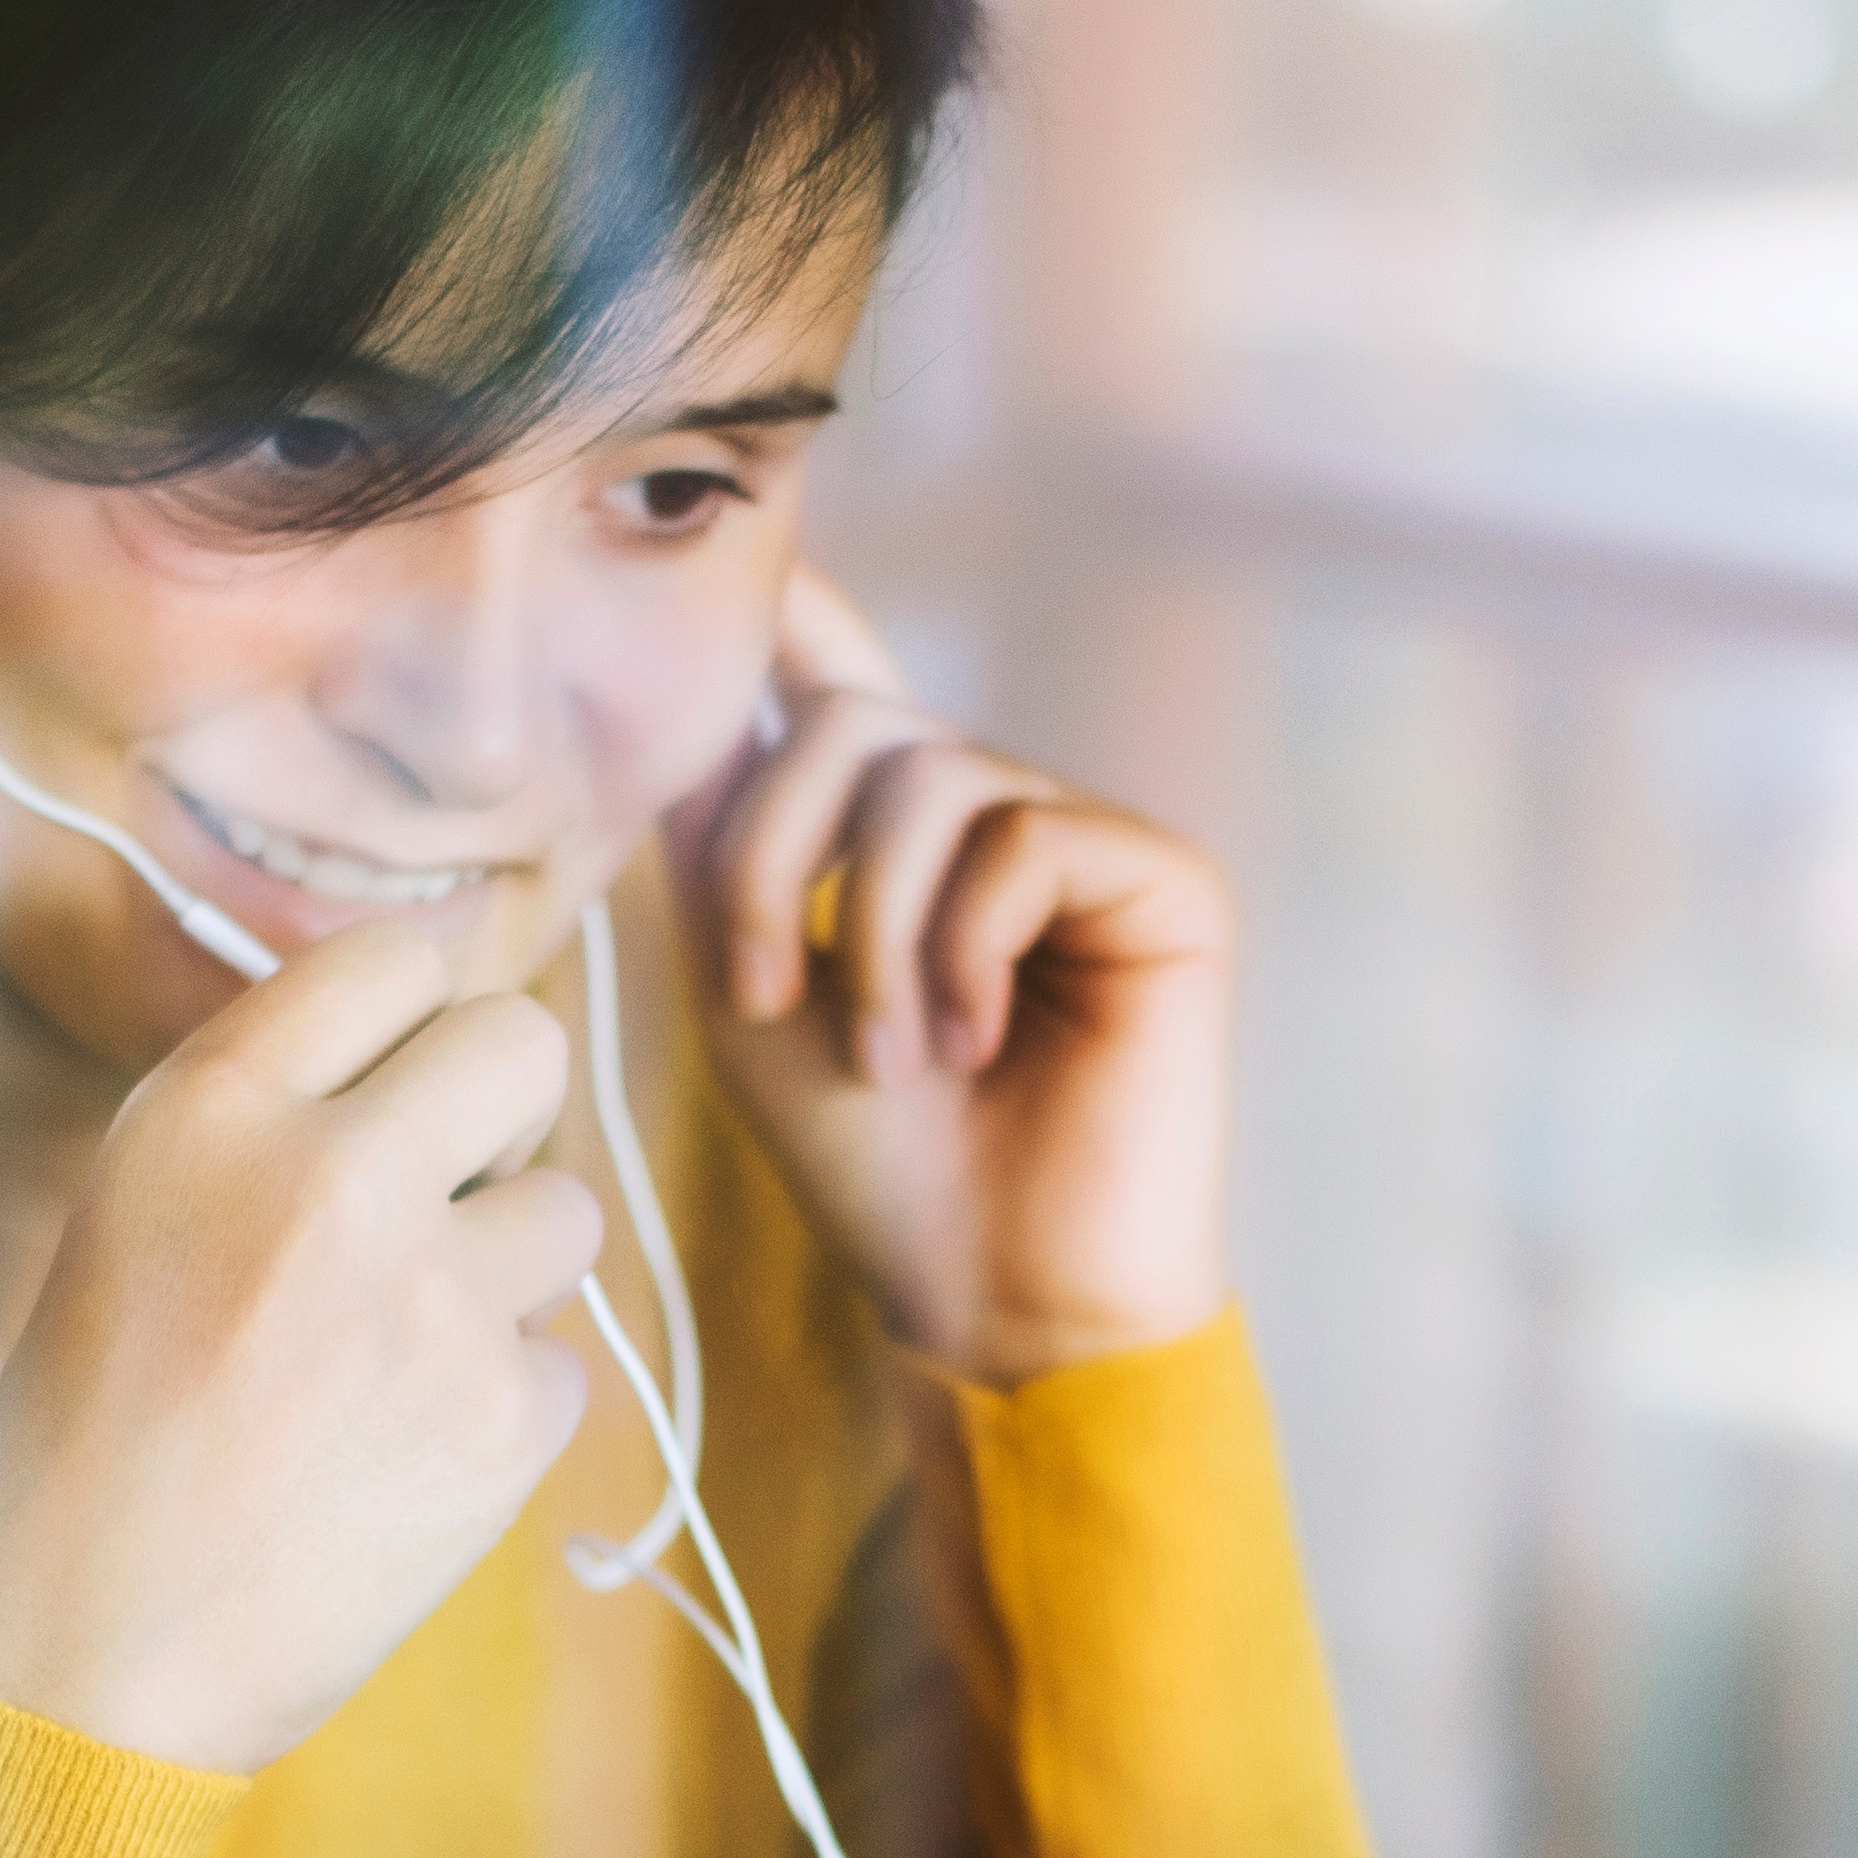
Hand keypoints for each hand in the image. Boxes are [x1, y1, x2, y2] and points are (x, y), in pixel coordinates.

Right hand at [0, 919, 602, 1772]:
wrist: (77, 1649)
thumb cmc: (94, 1434)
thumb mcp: (139, 1210)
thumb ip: (275, 1114)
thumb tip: (440, 1046)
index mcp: (211, 1107)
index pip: (395, 958)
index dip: (413, 1026)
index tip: (398, 1089)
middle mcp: (326, 1177)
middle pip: (521, 1044)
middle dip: (501, 1118)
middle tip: (438, 1205)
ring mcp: (427, 1300)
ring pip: (568, 1212)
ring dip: (507, 1274)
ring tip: (392, 1359)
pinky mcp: (497, 1420)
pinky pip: (561, 1363)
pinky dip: (498, 1412)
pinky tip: (392, 1462)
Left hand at [677, 568, 1233, 1391]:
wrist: (998, 1298)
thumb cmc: (877, 1169)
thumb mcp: (750, 991)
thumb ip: (723, 843)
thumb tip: (696, 687)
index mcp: (893, 836)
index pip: (835, 669)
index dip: (786, 603)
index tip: (735, 558)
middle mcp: (991, 814)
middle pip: (848, 717)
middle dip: (773, 857)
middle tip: (769, 999)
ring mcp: (1081, 840)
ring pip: (929, 776)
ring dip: (870, 928)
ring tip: (891, 1054)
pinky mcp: (1160, 880)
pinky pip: (1025, 835)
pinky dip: (965, 945)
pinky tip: (974, 1038)